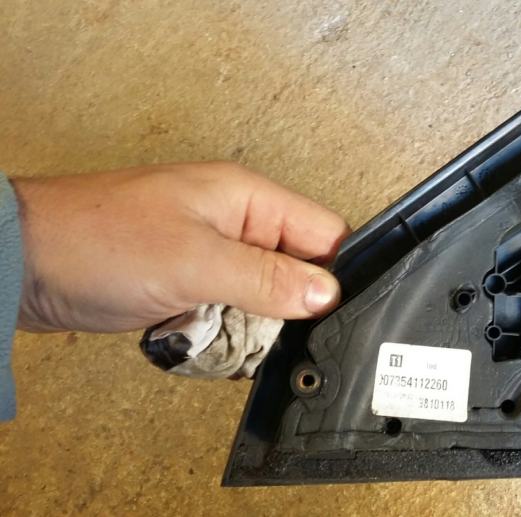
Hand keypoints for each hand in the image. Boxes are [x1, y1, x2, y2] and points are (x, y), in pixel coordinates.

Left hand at [11, 162, 350, 332]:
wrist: (21, 264)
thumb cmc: (95, 242)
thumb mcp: (196, 263)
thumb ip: (268, 279)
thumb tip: (327, 294)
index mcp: (247, 197)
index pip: (325, 233)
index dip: (332, 276)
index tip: (320, 316)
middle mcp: (235, 220)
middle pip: (297, 270)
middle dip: (285, 308)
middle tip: (257, 325)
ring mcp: (210, 251)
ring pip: (263, 296)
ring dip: (246, 322)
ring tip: (214, 327)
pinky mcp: (187, 278)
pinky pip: (227, 309)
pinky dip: (218, 329)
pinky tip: (194, 334)